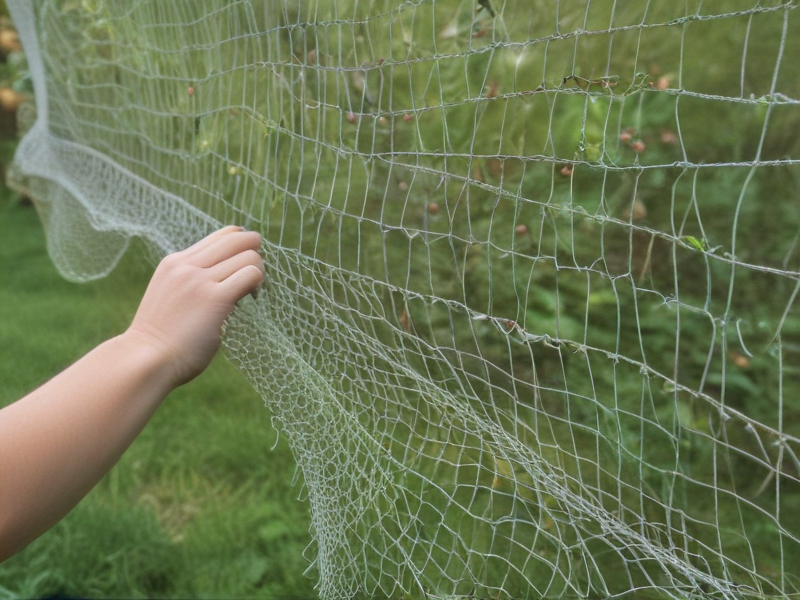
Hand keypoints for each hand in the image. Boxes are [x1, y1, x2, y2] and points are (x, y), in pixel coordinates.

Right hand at [125, 226, 264, 386]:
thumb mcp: (169, 296)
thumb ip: (189, 282)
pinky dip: (258, 283)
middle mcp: (187, 266)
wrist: (146, 360)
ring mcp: (200, 281)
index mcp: (175, 262)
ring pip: (249, 257)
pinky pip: (250, 276)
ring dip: (259, 272)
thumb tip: (221, 281)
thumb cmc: (161, 338)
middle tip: (256, 274)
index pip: (221, 236)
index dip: (241, 243)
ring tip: (253, 291)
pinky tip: (252, 297)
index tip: (245, 262)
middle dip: (256, 252)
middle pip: (238, 239)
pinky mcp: (215, 299)